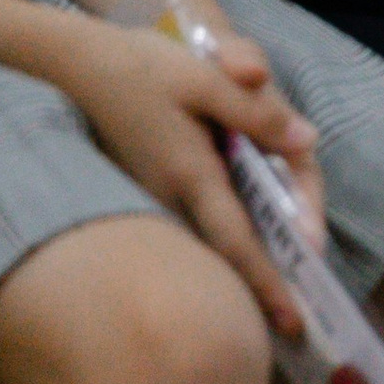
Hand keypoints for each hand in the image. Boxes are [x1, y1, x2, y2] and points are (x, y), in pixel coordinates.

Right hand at [47, 13, 324, 332]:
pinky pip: (202, 211)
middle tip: (299, 309)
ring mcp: (159, 193)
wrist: (77, 63)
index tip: (294, 319)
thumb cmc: (141, 67)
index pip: (238, 243)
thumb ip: (256, 111)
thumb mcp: (204, 77)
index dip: (268, 283)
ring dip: (252, 250)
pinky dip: (231, 223)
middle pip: (235, 242)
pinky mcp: (152, 183)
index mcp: (192, 175)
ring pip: (219, 228)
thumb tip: (306, 141)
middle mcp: (174, 196)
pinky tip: (251, 218)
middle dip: (268, 274)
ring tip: (287, 270)